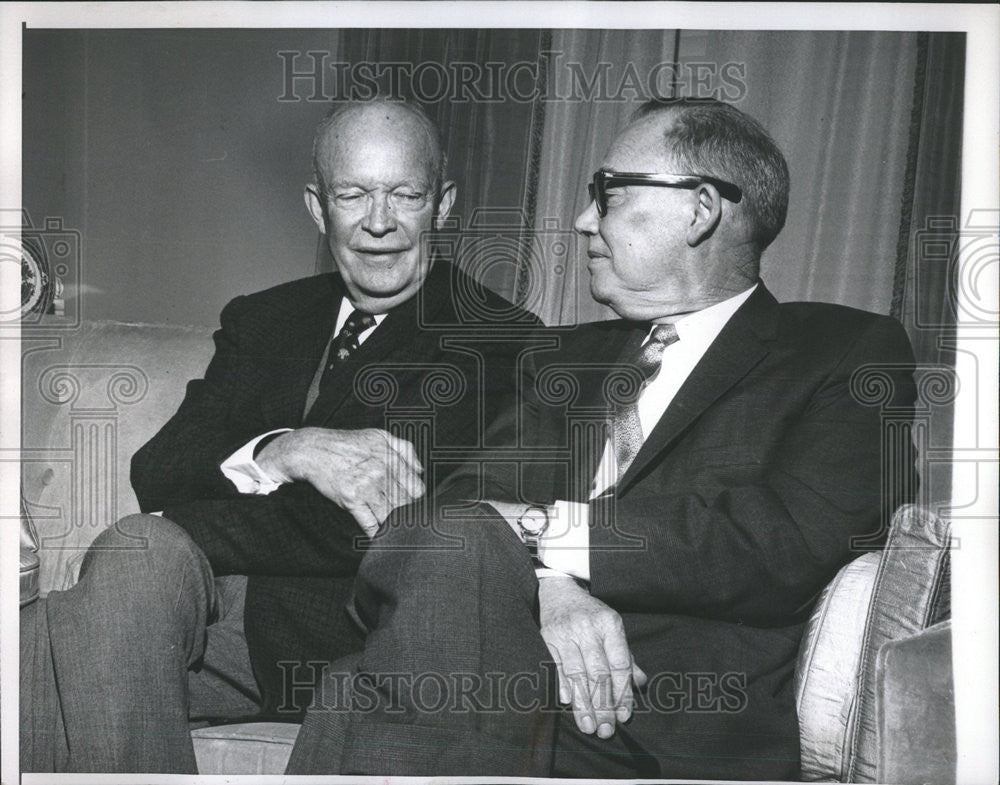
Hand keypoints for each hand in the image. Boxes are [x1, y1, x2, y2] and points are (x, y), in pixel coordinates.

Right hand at [256, 427, 423, 536]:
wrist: (314, 449)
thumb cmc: (347, 443)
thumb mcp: (380, 436)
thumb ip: (405, 450)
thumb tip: (421, 470)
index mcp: (391, 459)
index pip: (417, 489)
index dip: (417, 499)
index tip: (413, 504)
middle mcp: (382, 473)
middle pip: (406, 504)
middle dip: (407, 514)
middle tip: (406, 520)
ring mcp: (367, 488)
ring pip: (390, 515)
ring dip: (393, 525)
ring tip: (396, 531)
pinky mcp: (351, 500)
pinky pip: (370, 524)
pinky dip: (377, 534)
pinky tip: (381, 539)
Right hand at [538, 575, 646, 738]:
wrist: (559, 590)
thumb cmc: (591, 614)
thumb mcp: (613, 628)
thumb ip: (627, 657)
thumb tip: (640, 684)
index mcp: (610, 624)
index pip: (620, 664)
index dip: (623, 693)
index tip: (624, 716)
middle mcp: (588, 628)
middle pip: (598, 673)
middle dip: (603, 706)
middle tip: (606, 731)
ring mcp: (566, 632)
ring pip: (576, 674)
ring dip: (583, 704)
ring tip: (588, 726)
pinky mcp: (547, 637)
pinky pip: (557, 667)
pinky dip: (563, 687)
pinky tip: (568, 704)